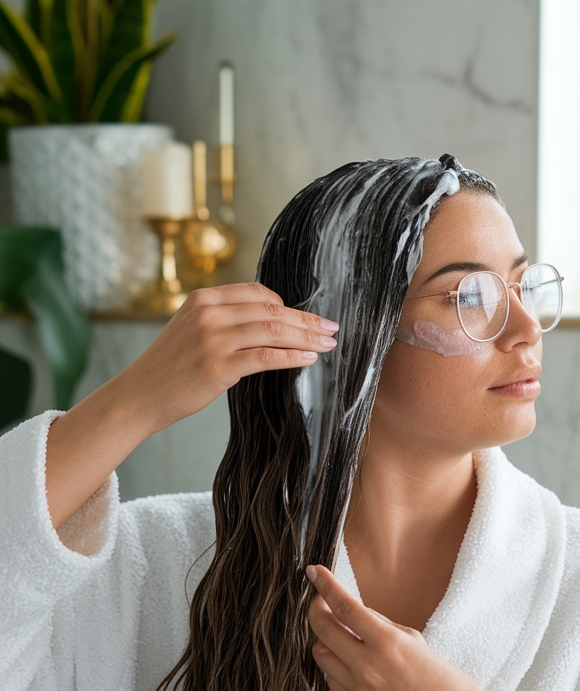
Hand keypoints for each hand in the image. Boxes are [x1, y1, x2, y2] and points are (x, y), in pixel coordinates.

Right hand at [45, 282, 338, 528]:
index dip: (287, 304)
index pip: (257, 293)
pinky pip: (265, 357)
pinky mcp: (217, 366)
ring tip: (327, 344)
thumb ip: (222, 320)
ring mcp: (212, 339)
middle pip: (270, 310)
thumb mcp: (190, 331)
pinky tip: (309, 359)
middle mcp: (208, 314)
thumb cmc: (168, 369)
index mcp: (203, 299)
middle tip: (331, 328)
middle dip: (306, 319)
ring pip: (272, 331)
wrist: (137, 396)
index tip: (308, 317)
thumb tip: (268, 323)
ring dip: (306, 337)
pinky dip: (291, 356)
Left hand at [306, 564, 530, 690]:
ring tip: (339, 634)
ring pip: (320, 654)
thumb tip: (352, 612)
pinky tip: (348, 661)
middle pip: (321, 628)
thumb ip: (380, 625)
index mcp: (387, 642)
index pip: (344, 606)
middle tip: (321, 600)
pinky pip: (330, 679)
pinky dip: (334, 665)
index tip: (314, 571)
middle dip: (316, 608)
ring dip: (324, 638)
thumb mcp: (414, 640)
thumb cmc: (441, 678)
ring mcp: (358, 688)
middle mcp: (367, 665)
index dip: (325, 585)